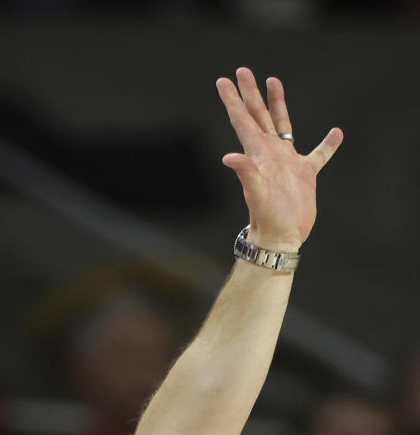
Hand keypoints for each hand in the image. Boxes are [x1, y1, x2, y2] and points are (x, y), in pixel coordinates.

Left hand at [216, 68, 341, 250]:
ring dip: (278, 104)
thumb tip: (230, 157)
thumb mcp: (256, 194)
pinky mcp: (305, 174)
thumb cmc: (267, 218)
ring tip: (274, 82)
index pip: (243, 121)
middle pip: (259, 116)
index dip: (234, 101)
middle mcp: (270, 153)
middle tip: (243, 71)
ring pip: (283, 125)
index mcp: (258, 154)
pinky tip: (336, 134)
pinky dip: (328, 144)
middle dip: (251, 94)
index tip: (224, 80)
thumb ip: (246, 173)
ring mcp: (287, 162)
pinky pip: (319, 154)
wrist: (281, 237)